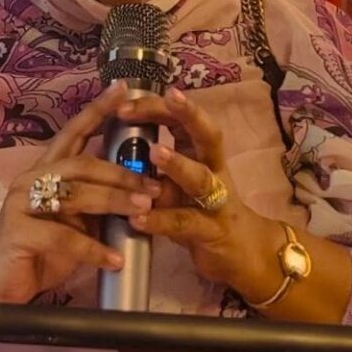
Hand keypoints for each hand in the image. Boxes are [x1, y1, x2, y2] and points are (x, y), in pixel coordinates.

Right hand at [0, 81, 162, 303]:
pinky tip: (115, 260)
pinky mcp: (18, 231)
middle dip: (121, 173)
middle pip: (81, 164)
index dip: (97, 111)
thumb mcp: (76, 224)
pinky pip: (63, 237)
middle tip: (153, 187)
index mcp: (45, 171)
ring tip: (142, 212)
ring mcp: (20, 203)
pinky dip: (94, 249)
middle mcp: (30, 179)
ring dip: (113, 202)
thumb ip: (97, 204)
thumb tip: (141, 190)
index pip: (73, 134)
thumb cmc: (40, 253)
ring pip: (75, 194)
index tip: (123, 91)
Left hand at [119, 89, 285, 303]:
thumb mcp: (178, 183)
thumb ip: (153, 163)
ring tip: (154, 152)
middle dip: (187, 115)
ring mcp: (217, 202)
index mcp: (202, 154)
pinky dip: (159, 221)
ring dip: (178, 164)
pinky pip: (184, 223)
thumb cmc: (200, 211)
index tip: (125, 101)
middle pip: (207, 136)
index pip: (183, 120)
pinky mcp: (211, 232)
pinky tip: (136, 218)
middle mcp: (214, 171)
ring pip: (200, 178)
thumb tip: (109, 142)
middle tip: (167, 98)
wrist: (243, 253)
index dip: (158, 106)